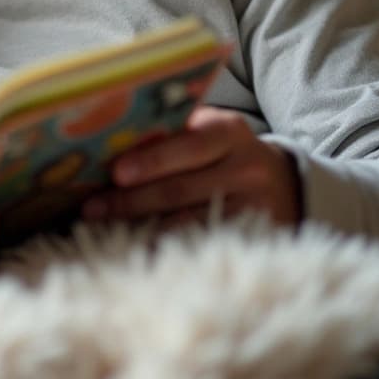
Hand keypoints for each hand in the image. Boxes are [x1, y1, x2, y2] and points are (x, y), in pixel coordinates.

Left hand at [80, 106, 301, 227]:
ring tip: (103, 227)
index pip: (188, 145)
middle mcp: (246, 168)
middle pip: (181, 189)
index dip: (151, 161)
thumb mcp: (209, 132)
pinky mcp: (254, 237)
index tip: (115, 172)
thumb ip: (172, 133)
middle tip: (93, 207)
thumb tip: (111, 141)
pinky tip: (138, 246)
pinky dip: (166, 245)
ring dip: (142, 226)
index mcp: (229, 132)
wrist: (285, 184)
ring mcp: (253, 206)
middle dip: (131, 200)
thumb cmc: (225, 153)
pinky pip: (201, 243)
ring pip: (188, 221)